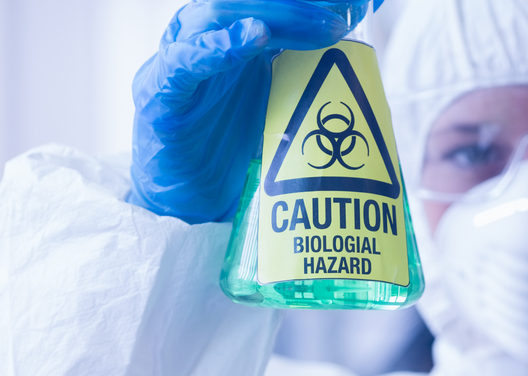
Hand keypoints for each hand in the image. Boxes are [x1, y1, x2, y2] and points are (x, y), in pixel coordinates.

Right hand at [128, 0, 377, 223]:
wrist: (190, 203)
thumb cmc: (236, 146)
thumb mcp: (285, 99)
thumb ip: (312, 64)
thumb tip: (361, 31)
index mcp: (235, 31)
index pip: (274, 1)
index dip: (314, 0)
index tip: (368, 3)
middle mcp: (204, 35)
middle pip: (249, 0)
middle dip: (303, 5)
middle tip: (348, 16)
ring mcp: (179, 60)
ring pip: (218, 16)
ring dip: (274, 16)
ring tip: (322, 26)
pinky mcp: (159, 96)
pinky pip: (183, 63)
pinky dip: (216, 48)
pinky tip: (252, 37)